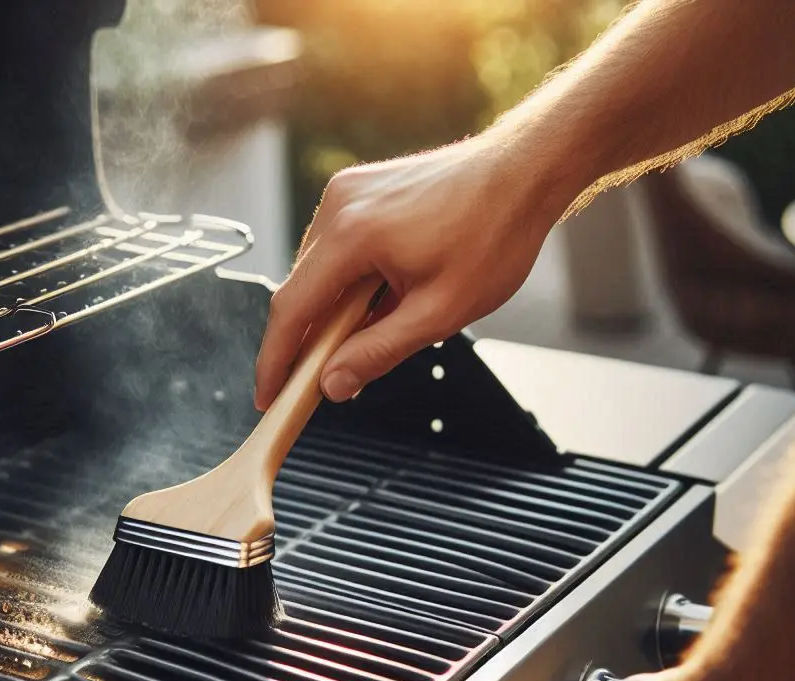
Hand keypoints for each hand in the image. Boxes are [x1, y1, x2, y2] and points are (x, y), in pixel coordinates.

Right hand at [254, 132, 563, 409]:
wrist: (525, 170)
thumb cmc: (494, 233)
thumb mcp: (439, 312)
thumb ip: (378, 351)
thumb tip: (333, 384)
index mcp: (351, 234)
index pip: (291, 310)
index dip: (275, 360)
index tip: (269, 395)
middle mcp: (338, 205)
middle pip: (300, 291)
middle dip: (307, 342)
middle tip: (322, 384)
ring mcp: (346, 192)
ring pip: (318, 272)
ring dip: (331, 313)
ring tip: (364, 342)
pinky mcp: (359, 190)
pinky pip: (336, 249)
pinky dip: (346, 285)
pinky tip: (375, 306)